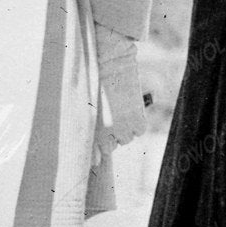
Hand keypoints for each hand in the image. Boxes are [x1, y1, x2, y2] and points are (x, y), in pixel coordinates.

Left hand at [93, 24, 147, 155]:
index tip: (102, 125)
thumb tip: (96, 162)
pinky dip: (137, 122)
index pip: (99, 151)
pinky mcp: (137, 122)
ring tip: (119, 109)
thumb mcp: (86, 111)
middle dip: (112, 134)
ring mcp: (122, 130)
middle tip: (111, 113)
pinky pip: (139, 131)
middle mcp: (106, 136)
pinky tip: (129, 107)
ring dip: (125, 128)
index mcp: (90, 132)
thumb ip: (90, 136)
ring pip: (127, 139)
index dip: (101, 138)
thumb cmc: (92, 84)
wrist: (108, 64)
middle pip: (113, 145)